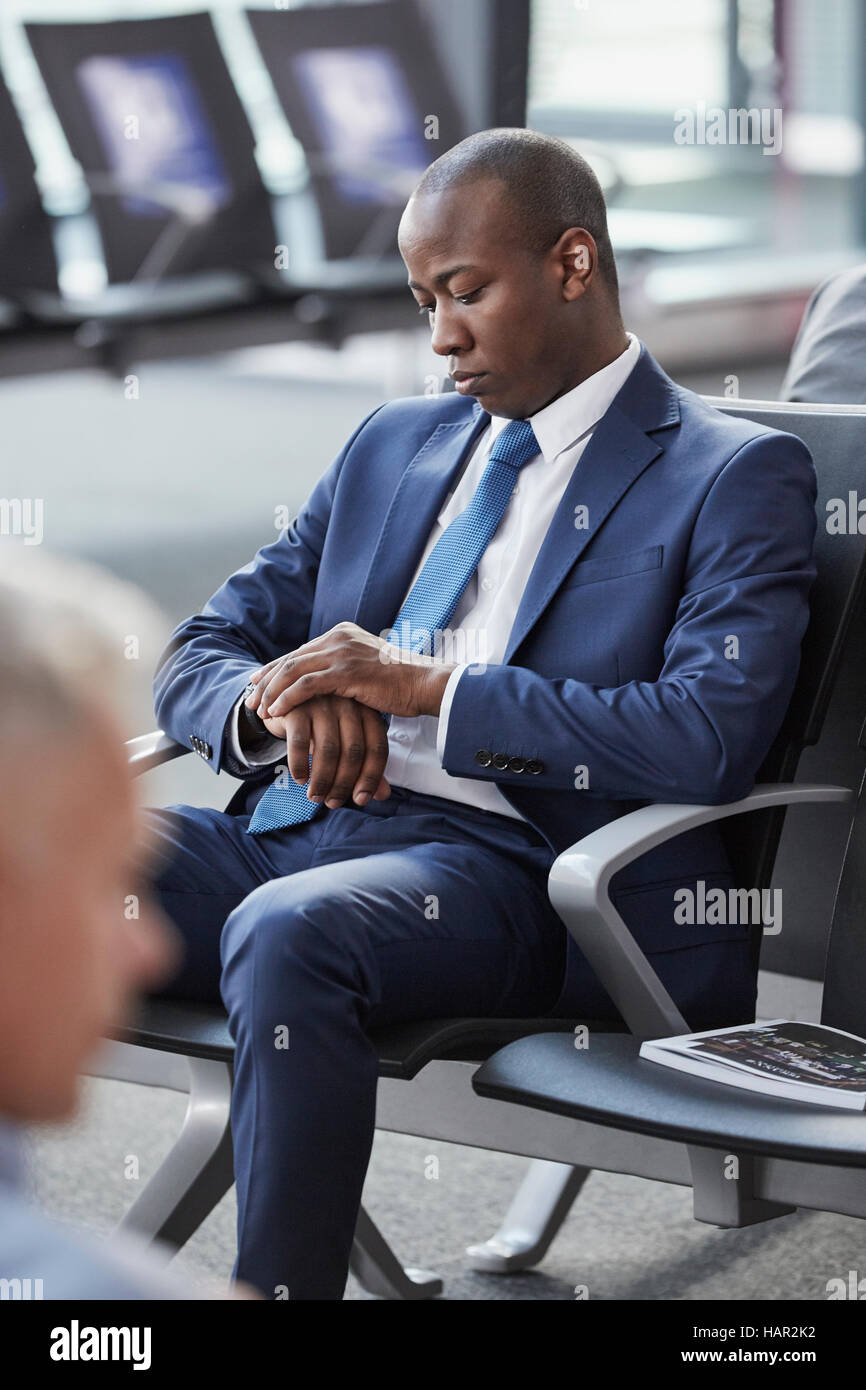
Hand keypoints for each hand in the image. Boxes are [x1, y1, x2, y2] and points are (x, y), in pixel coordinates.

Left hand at [246, 622, 454, 720]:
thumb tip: (327, 686)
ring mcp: (342, 652)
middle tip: (249, 698)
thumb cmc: (401, 683)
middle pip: (291, 658)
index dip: (275, 669)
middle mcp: (339, 637)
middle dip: (266, 680)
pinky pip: (306, 685)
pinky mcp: (346, 671)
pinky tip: (277, 712)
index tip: (258, 684)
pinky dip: (287, 699)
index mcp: (342, 633)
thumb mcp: (367, 668)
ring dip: (272, 691)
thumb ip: (344, 670)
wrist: (425, 683)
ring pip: (293, 670)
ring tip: (259, 709)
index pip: (300, 652)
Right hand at [258, 693, 390, 807]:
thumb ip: (364, 766)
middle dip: (343, 784)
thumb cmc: (319, 726)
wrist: (282, 701)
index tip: (360, 800)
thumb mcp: (343, 743)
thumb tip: (382, 795)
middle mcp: (348, 705)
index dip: (371, 778)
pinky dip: (300, 765)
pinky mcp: (296, 707)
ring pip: (328, 750)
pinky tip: (300, 779)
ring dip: (322, 780)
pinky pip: (300, 743)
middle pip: (353, 751)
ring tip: (315, 797)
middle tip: (332, 803)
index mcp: (366, 711)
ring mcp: (322, 703)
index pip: (377, 748)